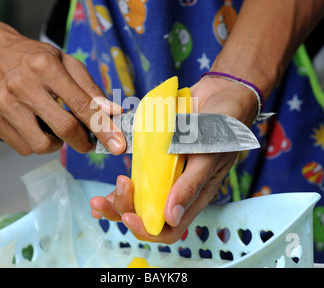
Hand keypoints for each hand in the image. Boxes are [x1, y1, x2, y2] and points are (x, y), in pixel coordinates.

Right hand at [0, 29, 125, 155]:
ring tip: (54, 127)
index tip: (118, 145)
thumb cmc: (34, 58)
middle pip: (64, 128)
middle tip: (88, 142)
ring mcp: (4, 104)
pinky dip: (36, 144)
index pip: (82, 106)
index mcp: (46, 67)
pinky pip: (24, 148)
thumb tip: (114, 112)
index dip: (103, 129)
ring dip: (57, 144)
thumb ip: (90, 88)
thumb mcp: (65, 62)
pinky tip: (35, 127)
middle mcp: (23, 86)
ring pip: (42, 145)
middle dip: (83, 142)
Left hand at [90, 76, 257, 243]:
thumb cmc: (223, 125)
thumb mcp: (209, 154)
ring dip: (116, 200)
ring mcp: (163, 174)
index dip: (147, 229)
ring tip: (99, 196)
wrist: (220, 94)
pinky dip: (119, 183)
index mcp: (193, 195)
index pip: (169, 228)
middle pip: (146, 214)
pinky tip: (104, 186)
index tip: (129, 216)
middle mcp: (176, 189)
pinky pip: (134, 174)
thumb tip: (171, 217)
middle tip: (119, 184)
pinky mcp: (153, 157)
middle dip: (124, 208)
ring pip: (136, 198)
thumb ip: (190, 185)